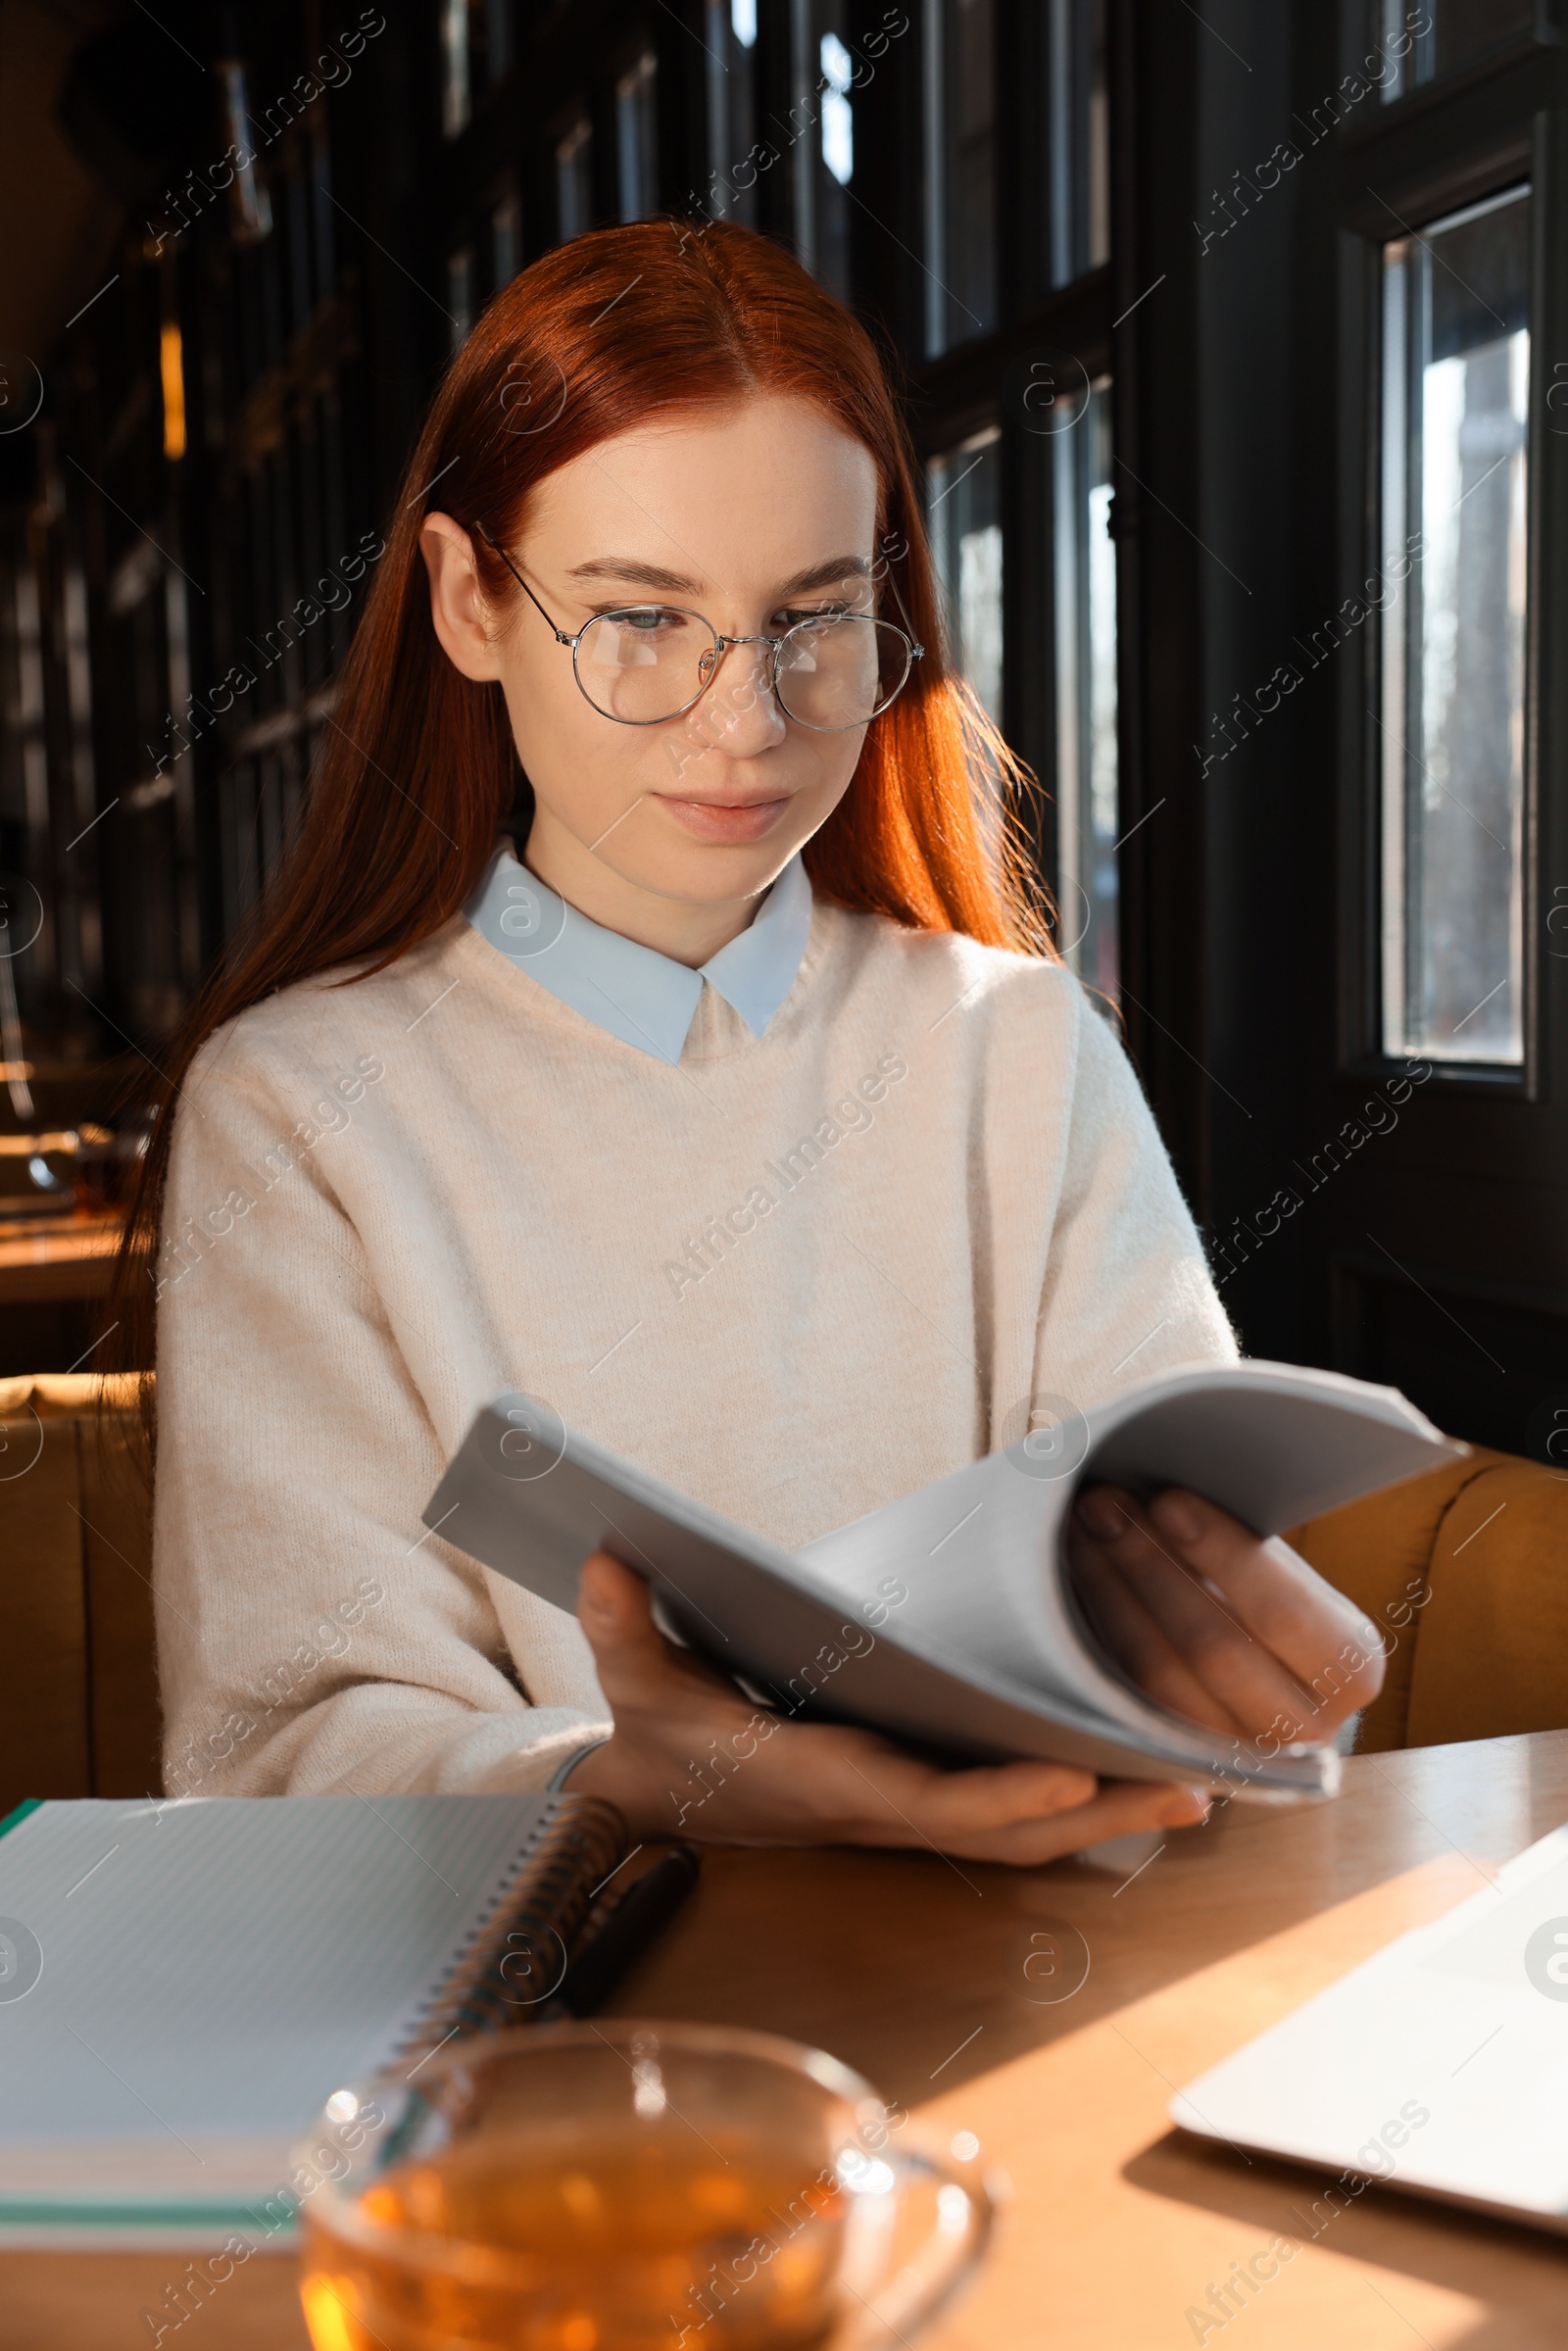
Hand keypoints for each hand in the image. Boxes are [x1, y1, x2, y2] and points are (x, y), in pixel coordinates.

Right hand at [567, 1552, 1210, 1863]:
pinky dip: (1079, 1807)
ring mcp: (904, 1810)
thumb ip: (622, 1628)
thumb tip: (604, 1560)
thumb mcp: (633, 1682)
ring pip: (1022, 1835)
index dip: (998, 1796)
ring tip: (1198, 1785)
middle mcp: (879, 1807)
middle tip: (1191, 1789)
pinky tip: (1141, 1777)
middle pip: (1005, 1832)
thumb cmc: (659, 1735)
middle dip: (1097, 1817)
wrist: (658, 1798)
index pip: (924, 1799)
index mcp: (824, 1780)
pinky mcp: (917, 1799)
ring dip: (1108, 1818)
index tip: (1071, 1776)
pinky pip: (1011, 1815)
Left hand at [1066, 1485, 1385, 1748]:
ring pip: (1160, 1673)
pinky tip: (1078, 1572)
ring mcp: (1238, 1756)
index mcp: (1352, 1670)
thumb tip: (1164, 1494)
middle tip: (1103, 1503)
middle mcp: (1305, 1730)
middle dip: (1150, 1565)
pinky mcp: (1179, 1762)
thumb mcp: (1288, 1583)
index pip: (1283, 1613)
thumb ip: (1245, 1553)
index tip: (1167, 1501)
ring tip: (1082, 1527)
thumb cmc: (1272, 1610)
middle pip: (1214, 1646)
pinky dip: (1098, 1626)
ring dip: (1112, 1589)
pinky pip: (1126, 1694)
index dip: (1222, 1555)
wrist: (1269, 1690)